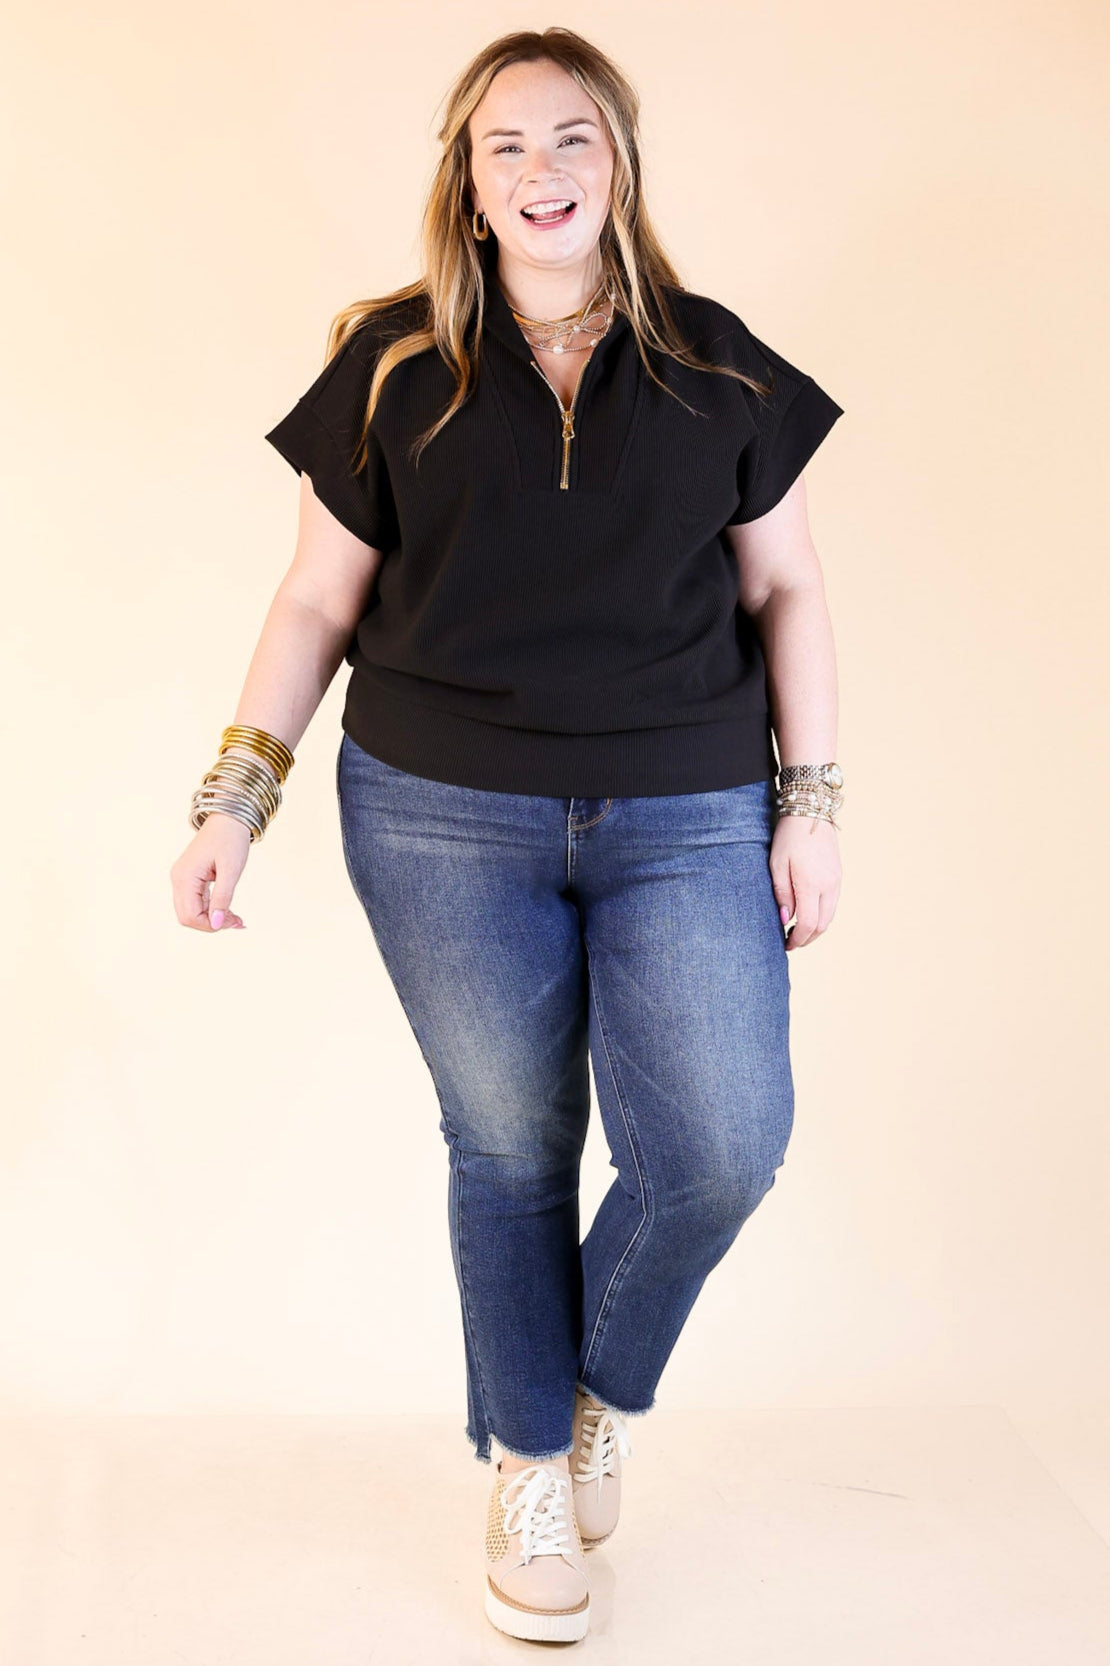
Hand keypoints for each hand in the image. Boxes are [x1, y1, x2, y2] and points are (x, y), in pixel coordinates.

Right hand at [170, 814, 251, 932]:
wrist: (229, 818)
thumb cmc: (230, 839)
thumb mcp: (231, 870)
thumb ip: (223, 898)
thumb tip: (216, 924)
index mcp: (185, 877)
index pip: (190, 916)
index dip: (210, 925)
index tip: (234, 922)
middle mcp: (179, 879)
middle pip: (187, 916)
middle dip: (211, 924)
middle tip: (238, 922)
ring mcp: (183, 878)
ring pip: (192, 911)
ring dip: (213, 918)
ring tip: (237, 919)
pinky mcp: (190, 877)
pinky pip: (197, 901)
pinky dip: (212, 909)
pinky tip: (229, 911)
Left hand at [769, 813, 840, 950]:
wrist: (811, 813)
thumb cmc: (789, 837)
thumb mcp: (777, 865)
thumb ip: (782, 894)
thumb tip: (786, 920)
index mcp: (811, 884)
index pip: (808, 924)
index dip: (797, 940)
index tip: (785, 945)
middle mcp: (829, 886)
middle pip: (822, 925)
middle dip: (806, 938)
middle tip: (790, 941)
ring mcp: (837, 881)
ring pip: (830, 916)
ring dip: (815, 929)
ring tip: (797, 930)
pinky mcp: (838, 876)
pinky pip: (832, 904)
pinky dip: (822, 915)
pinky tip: (808, 913)